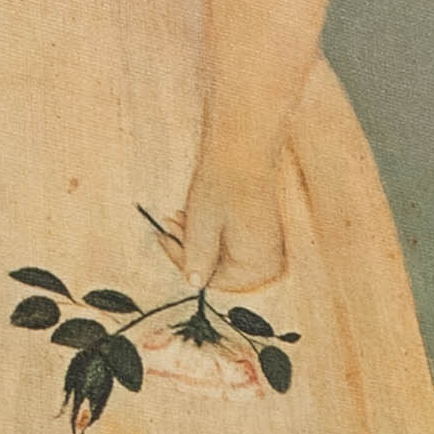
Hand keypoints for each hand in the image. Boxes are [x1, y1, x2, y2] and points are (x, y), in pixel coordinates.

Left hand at [163, 163, 294, 296]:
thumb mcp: (201, 227)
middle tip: (167, 227)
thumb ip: (198, 259)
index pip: (213, 279)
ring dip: (199, 240)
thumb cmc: (224, 185)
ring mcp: (269, 249)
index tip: (164, 240)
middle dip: (191, 250)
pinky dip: (214, 234)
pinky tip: (197, 216)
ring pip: (224, 255)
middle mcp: (270, 262)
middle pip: (220, 269)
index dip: (184, 262)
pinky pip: (234, 244)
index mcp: (259, 265)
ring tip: (178, 216)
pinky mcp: (264, 236)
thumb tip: (194, 284)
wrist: (245, 150)